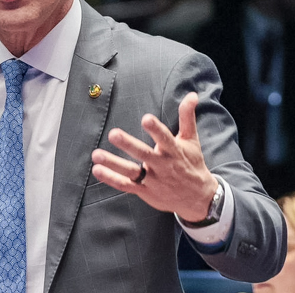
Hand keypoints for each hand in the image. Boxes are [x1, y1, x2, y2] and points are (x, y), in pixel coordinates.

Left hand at [91, 92, 218, 221]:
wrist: (198, 198)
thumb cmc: (191, 164)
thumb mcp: (191, 140)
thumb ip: (187, 117)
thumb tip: (192, 94)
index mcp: (174, 151)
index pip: (165, 139)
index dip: (156, 129)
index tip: (146, 118)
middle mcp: (162, 166)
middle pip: (144, 154)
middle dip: (128, 145)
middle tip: (113, 134)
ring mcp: (153, 180)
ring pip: (131, 172)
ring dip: (113, 164)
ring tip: (96, 154)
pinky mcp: (145, 191)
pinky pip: (126, 185)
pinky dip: (111, 179)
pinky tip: (97, 170)